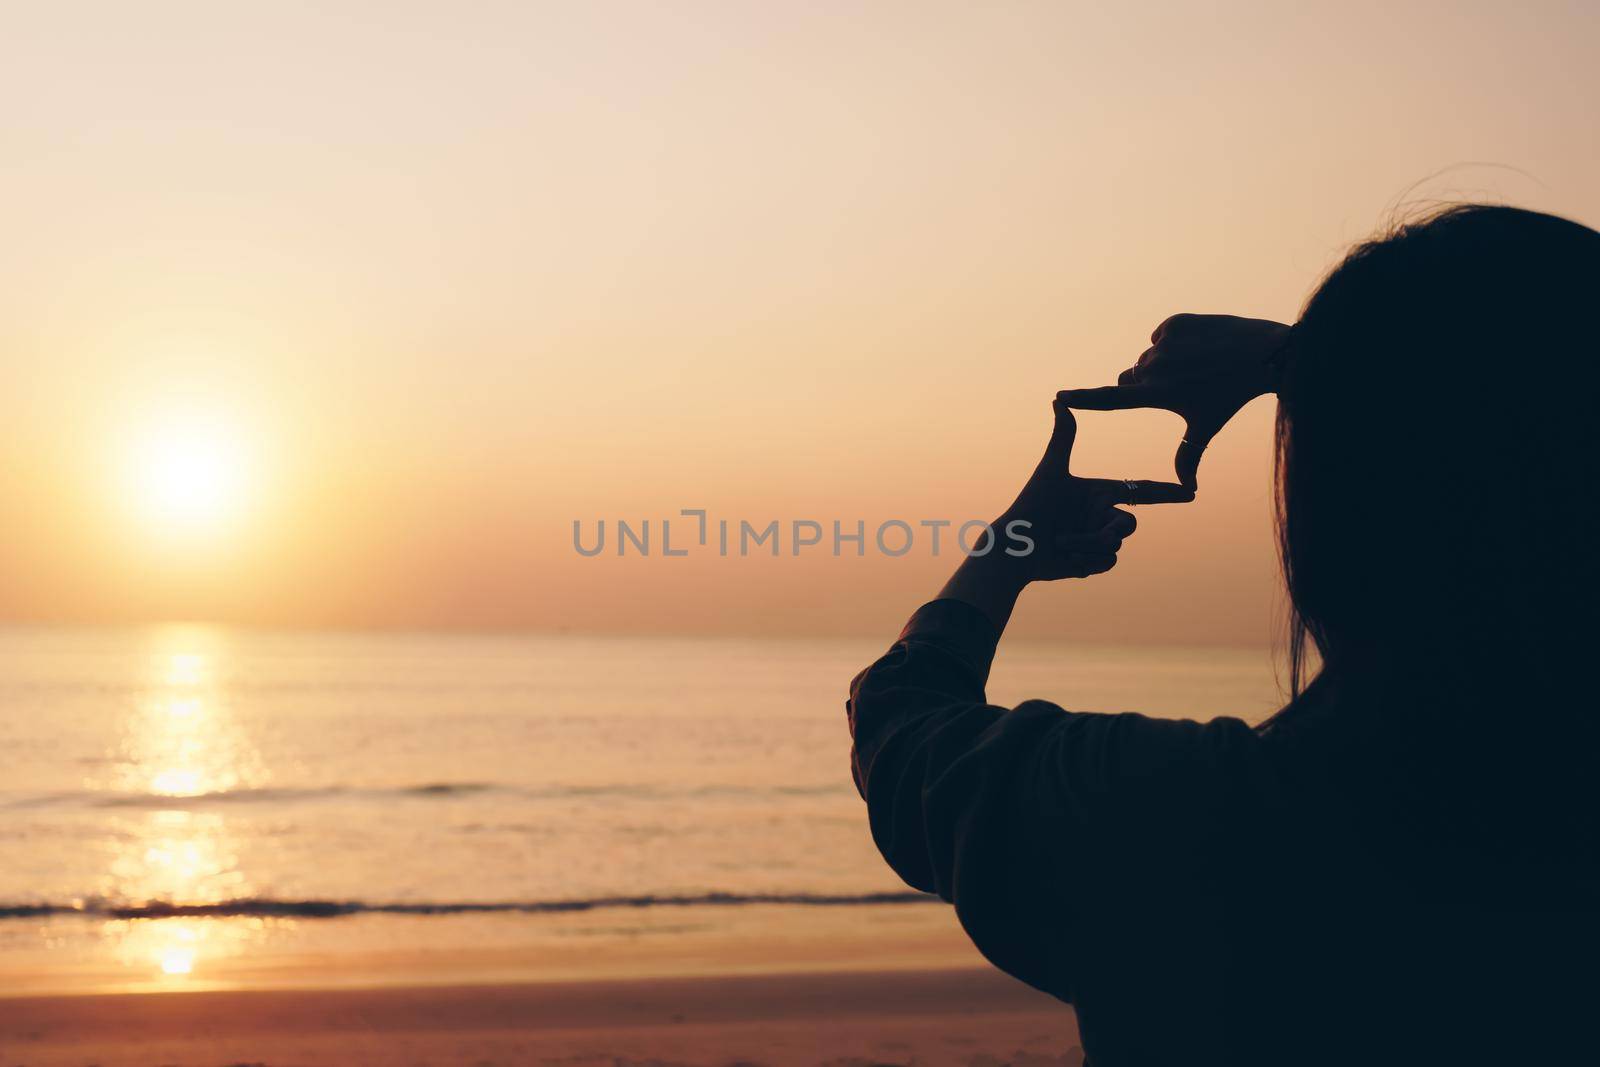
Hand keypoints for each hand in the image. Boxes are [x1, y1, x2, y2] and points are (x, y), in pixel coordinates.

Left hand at [937, 397, 1191, 627]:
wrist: (1014, 547)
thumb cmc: (1030, 507)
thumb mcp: (1050, 471)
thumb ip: (1063, 438)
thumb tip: (1059, 399)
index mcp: (1097, 494)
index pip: (1139, 491)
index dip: (1165, 493)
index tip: (1190, 492)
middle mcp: (1100, 516)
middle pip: (1128, 524)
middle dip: (1107, 530)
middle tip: (1084, 532)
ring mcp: (1097, 540)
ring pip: (1115, 545)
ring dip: (1087, 544)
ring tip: (1062, 543)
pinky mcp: (1091, 561)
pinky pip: (1108, 562)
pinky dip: (1087, 560)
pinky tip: (1066, 557)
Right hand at [1057, 313, 1291, 489]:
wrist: (1263, 354)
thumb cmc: (1232, 397)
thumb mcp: (1207, 427)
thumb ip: (1189, 456)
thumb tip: (1186, 490)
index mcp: (1157, 395)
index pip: (1111, 400)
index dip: (1083, 399)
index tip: (1060, 396)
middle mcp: (1155, 368)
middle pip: (1129, 379)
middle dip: (1141, 385)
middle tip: (1175, 388)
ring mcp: (1165, 343)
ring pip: (1147, 358)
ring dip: (1160, 365)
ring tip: (1195, 368)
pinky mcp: (1175, 323)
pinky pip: (1161, 336)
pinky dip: (1173, 342)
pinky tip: (1198, 348)